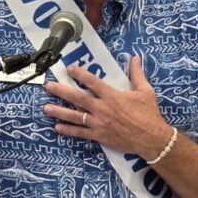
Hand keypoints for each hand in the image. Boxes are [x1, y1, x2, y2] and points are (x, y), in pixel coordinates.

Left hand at [42, 55, 172, 158]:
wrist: (151, 139)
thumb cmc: (149, 114)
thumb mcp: (145, 91)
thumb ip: (137, 74)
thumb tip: (135, 58)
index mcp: (112, 96)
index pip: (92, 82)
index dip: (79, 74)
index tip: (69, 69)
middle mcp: (102, 108)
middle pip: (77, 98)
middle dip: (61, 91)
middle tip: (48, 86)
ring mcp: (99, 123)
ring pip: (75, 116)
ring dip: (59, 111)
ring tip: (45, 108)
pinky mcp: (99, 136)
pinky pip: (80, 133)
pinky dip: (68, 130)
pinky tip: (57, 127)